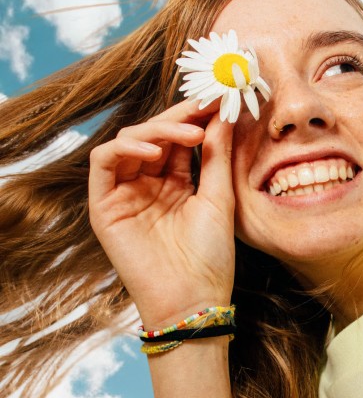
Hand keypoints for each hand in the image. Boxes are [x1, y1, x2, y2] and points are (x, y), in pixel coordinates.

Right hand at [88, 99, 234, 325]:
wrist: (193, 299)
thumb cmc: (210, 258)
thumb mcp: (219, 198)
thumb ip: (216, 155)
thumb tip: (223, 114)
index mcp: (175, 184)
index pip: (179, 140)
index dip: (195, 117)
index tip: (219, 98)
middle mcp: (148, 185)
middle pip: (153, 136)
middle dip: (178, 117)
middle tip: (203, 103)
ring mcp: (125, 194)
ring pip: (129, 142)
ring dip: (157, 130)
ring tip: (188, 134)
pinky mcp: (104, 206)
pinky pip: (104, 162)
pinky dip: (125, 149)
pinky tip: (153, 153)